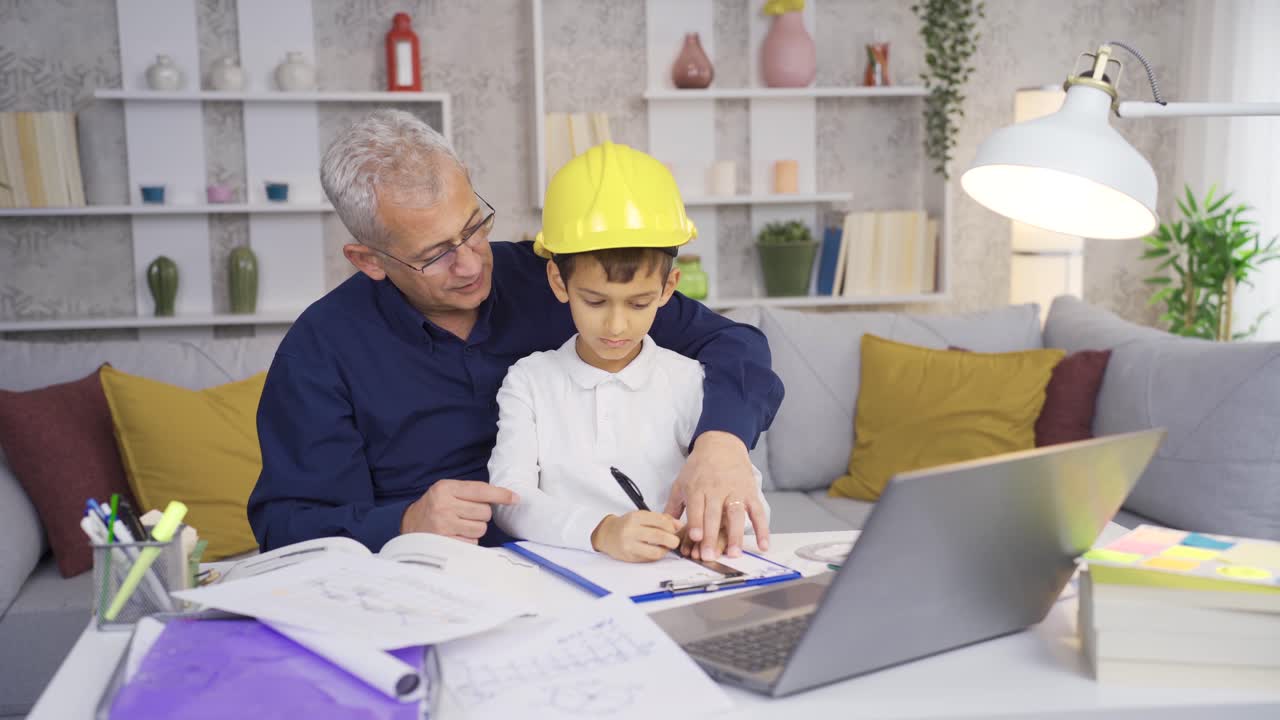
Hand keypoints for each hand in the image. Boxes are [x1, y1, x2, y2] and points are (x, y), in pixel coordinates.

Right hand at [400, 479, 517, 543]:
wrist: (409, 525)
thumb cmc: (434, 507)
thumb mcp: (447, 492)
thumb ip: (470, 492)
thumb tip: (504, 497)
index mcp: (446, 489)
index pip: (480, 490)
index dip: (501, 494)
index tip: (515, 498)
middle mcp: (444, 505)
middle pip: (485, 512)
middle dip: (481, 515)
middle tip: (467, 514)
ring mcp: (444, 525)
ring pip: (481, 528)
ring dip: (476, 528)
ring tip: (460, 525)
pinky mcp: (445, 543)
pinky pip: (472, 542)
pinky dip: (468, 540)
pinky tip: (456, 535)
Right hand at [590, 511, 680, 562]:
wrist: (607, 535)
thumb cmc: (626, 525)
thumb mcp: (642, 516)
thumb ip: (661, 519)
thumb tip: (678, 525)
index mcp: (636, 517)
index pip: (660, 521)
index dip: (672, 527)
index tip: (675, 530)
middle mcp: (631, 530)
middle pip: (659, 536)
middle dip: (672, 540)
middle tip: (675, 541)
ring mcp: (630, 545)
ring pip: (655, 551)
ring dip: (665, 550)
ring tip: (666, 547)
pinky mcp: (630, 557)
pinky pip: (649, 559)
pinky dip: (657, 556)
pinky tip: (657, 551)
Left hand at [663, 431, 769, 559]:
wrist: (721, 445)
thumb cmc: (699, 467)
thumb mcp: (681, 483)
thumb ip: (673, 507)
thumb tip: (665, 527)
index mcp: (697, 488)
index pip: (697, 508)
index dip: (696, 522)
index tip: (696, 537)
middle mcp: (717, 490)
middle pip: (714, 515)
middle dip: (711, 536)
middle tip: (709, 555)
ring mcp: (735, 491)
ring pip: (736, 514)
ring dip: (735, 535)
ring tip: (734, 553)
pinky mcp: (750, 493)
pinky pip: (757, 512)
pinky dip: (762, 528)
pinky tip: (763, 545)